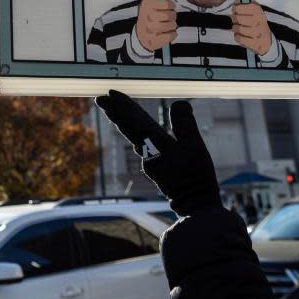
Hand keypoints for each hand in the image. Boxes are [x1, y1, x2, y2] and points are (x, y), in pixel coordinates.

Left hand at [95, 91, 220, 215]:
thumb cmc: (196, 178)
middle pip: (129, 127)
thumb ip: (185, 126)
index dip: (123, 106)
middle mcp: (148, 152)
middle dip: (115, 112)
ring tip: (110, 109)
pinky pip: (141, 143)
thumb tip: (179, 103)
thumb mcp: (196, 148)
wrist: (193, 205)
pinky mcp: (155, 166)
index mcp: (156, 144)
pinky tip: (131, 131)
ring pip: (132, 136)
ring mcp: (150, 160)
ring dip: (121, 121)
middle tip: (101, 98)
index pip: (135, 121)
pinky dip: (133, 133)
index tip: (110, 94)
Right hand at [136, 0, 176, 51]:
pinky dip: (172, 34)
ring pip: (170, 25)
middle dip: (173, 15)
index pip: (167, 4)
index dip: (171, 5)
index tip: (170, 6)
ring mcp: (150, 29)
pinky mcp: (154, 39)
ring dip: (173, 25)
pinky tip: (170, 32)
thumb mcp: (148, 2)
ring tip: (170, 24)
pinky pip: (169, 36)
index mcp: (147, 5)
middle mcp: (148, 17)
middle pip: (169, 15)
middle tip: (171, 16)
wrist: (140, 34)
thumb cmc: (147, 17)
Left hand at [232, 2, 272, 55]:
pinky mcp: (255, 43)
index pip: (241, 7)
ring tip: (238, 28)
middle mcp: (259, 20)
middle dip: (234, 19)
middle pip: (238, 18)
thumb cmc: (256, 23)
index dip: (235, 8)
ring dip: (235, 28)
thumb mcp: (253, 11)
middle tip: (235, 20)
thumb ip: (244, 4)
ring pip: (238, 29)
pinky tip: (240, 35)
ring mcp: (258, 32)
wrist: (266, 39)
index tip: (235, 10)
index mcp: (258, 11)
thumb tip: (236, 2)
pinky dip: (237, 37)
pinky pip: (239, 38)